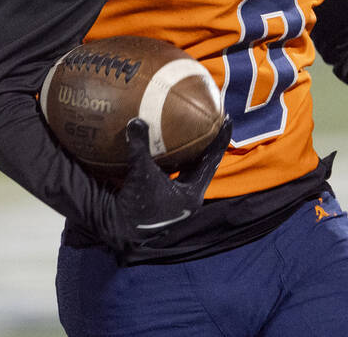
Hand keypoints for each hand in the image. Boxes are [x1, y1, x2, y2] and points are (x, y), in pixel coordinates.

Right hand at [106, 117, 231, 249]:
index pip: (212, 162)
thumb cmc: (137, 204)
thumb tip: (137, 120)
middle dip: (206, 144)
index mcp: (192, 194)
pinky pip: (174, 173)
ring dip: (189, 153)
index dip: (219, 141)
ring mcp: (177, 199)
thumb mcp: (140, 172)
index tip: (227, 120)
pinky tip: (168, 146)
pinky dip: (173, 160)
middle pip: (202, 165)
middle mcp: (188, 197)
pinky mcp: (164, 198)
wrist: (119, 227)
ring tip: (191, 130)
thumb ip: (140, 145)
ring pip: (188, 170)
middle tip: (209, 121)